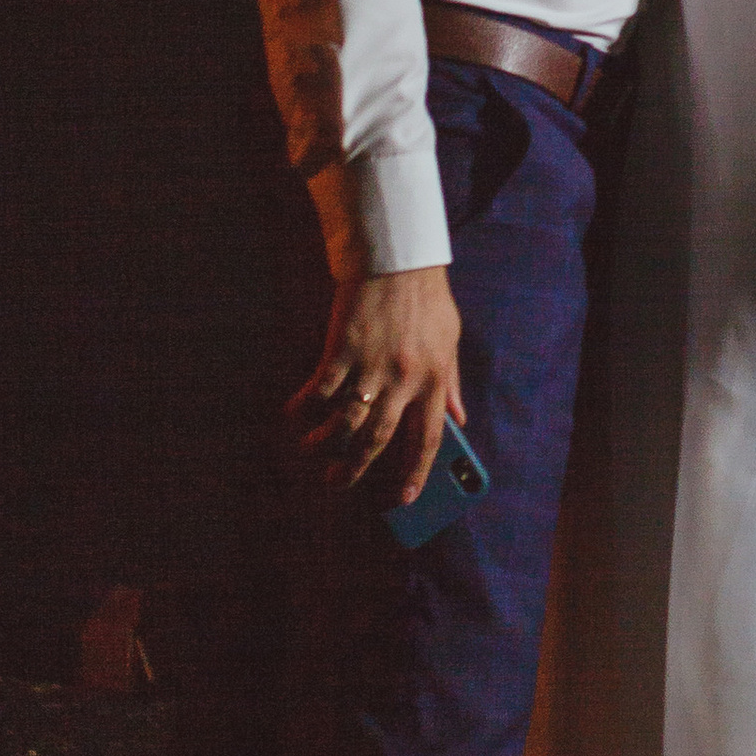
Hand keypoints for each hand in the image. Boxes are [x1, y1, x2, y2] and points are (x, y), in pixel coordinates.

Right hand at [290, 266, 463, 498]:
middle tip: (338, 484)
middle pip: (378, 441)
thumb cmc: (426, 298)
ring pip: (345, 424)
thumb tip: (459, 418)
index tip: (404, 498)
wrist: (397, 257)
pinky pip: (320, 392)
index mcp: (435, 379)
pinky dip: (304, 409)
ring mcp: (372, 366)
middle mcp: (405, 379)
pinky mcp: (342, 350)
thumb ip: (451, 381)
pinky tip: (296, 416)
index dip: (416, 472)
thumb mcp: (450, 338)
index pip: (429, 439)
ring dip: (324, 444)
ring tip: (311, 451)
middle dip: (355, 469)